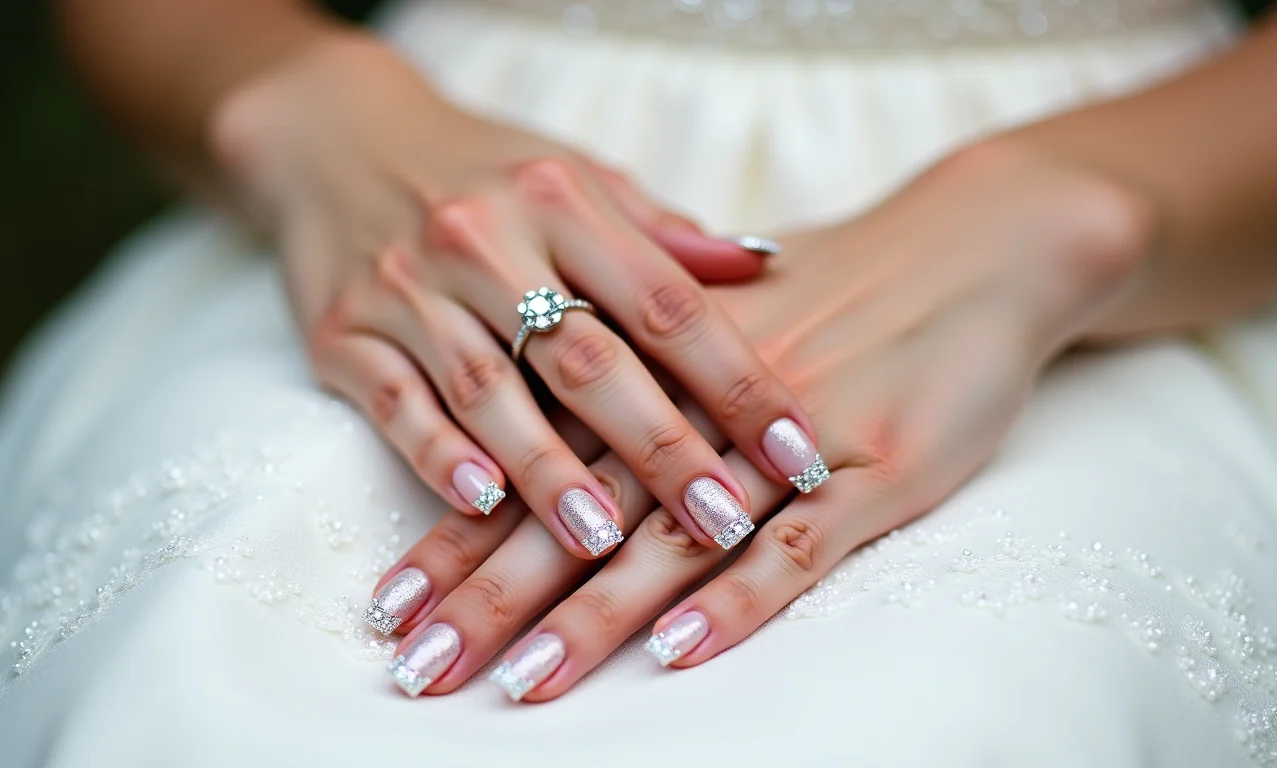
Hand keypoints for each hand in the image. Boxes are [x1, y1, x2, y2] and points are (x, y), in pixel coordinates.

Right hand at [209, 30, 818, 559]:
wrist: (335, 138)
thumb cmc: (484, 171)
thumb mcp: (577, 178)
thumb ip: (664, 235)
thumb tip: (766, 269)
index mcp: (561, 201)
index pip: (668, 303)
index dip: (739, 381)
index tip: (797, 449)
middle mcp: (485, 241)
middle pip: (586, 357)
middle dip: (660, 447)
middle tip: (721, 520)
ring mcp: (407, 288)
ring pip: (489, 390)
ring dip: (550, 471)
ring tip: (607, 539)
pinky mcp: (343, 333)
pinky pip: (394, 401)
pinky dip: (437, 454)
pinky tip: (481, 503)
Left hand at [373, 137, 1150, 696]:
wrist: (974, 248)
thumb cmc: (842, 288)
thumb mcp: (724, 310)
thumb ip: (633, 362)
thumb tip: (553, 401)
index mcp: (656, 363)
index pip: (535, 459)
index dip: (459, 531)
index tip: (389, 603)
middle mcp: (706, 402)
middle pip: (582, 505)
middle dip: (494, 594)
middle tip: (419, 668)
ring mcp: (794, 439)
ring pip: (675, 533)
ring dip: (594, 613)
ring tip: (519, 682)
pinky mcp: (882, 468)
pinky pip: (803, 544)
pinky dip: (741, 597)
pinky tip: (680, 649)